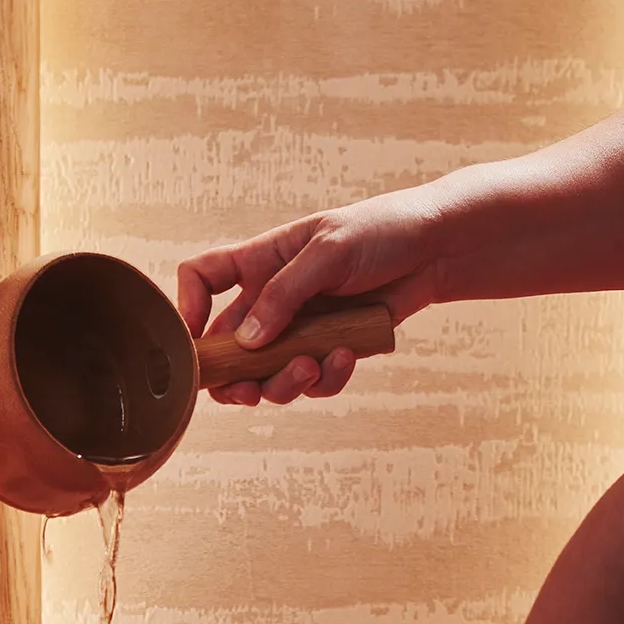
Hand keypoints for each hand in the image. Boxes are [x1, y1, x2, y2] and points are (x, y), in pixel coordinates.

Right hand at [179, 186, 448, 408]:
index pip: (202, 278)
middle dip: (234, 378)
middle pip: (229, 348)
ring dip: (283, 383)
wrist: (436, 249)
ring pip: (268, 375)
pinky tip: (346, 357)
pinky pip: (313, 380)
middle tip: (247, 392)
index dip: (187, 308)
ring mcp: (299, 328)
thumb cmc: (381, 232)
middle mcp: (272, 299)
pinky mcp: (329, 349)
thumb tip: (248, 342)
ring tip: (311, 367)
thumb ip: (284, 294)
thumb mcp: (328, 251)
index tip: (196, 341)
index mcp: (260, 262)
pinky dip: (326, 378)